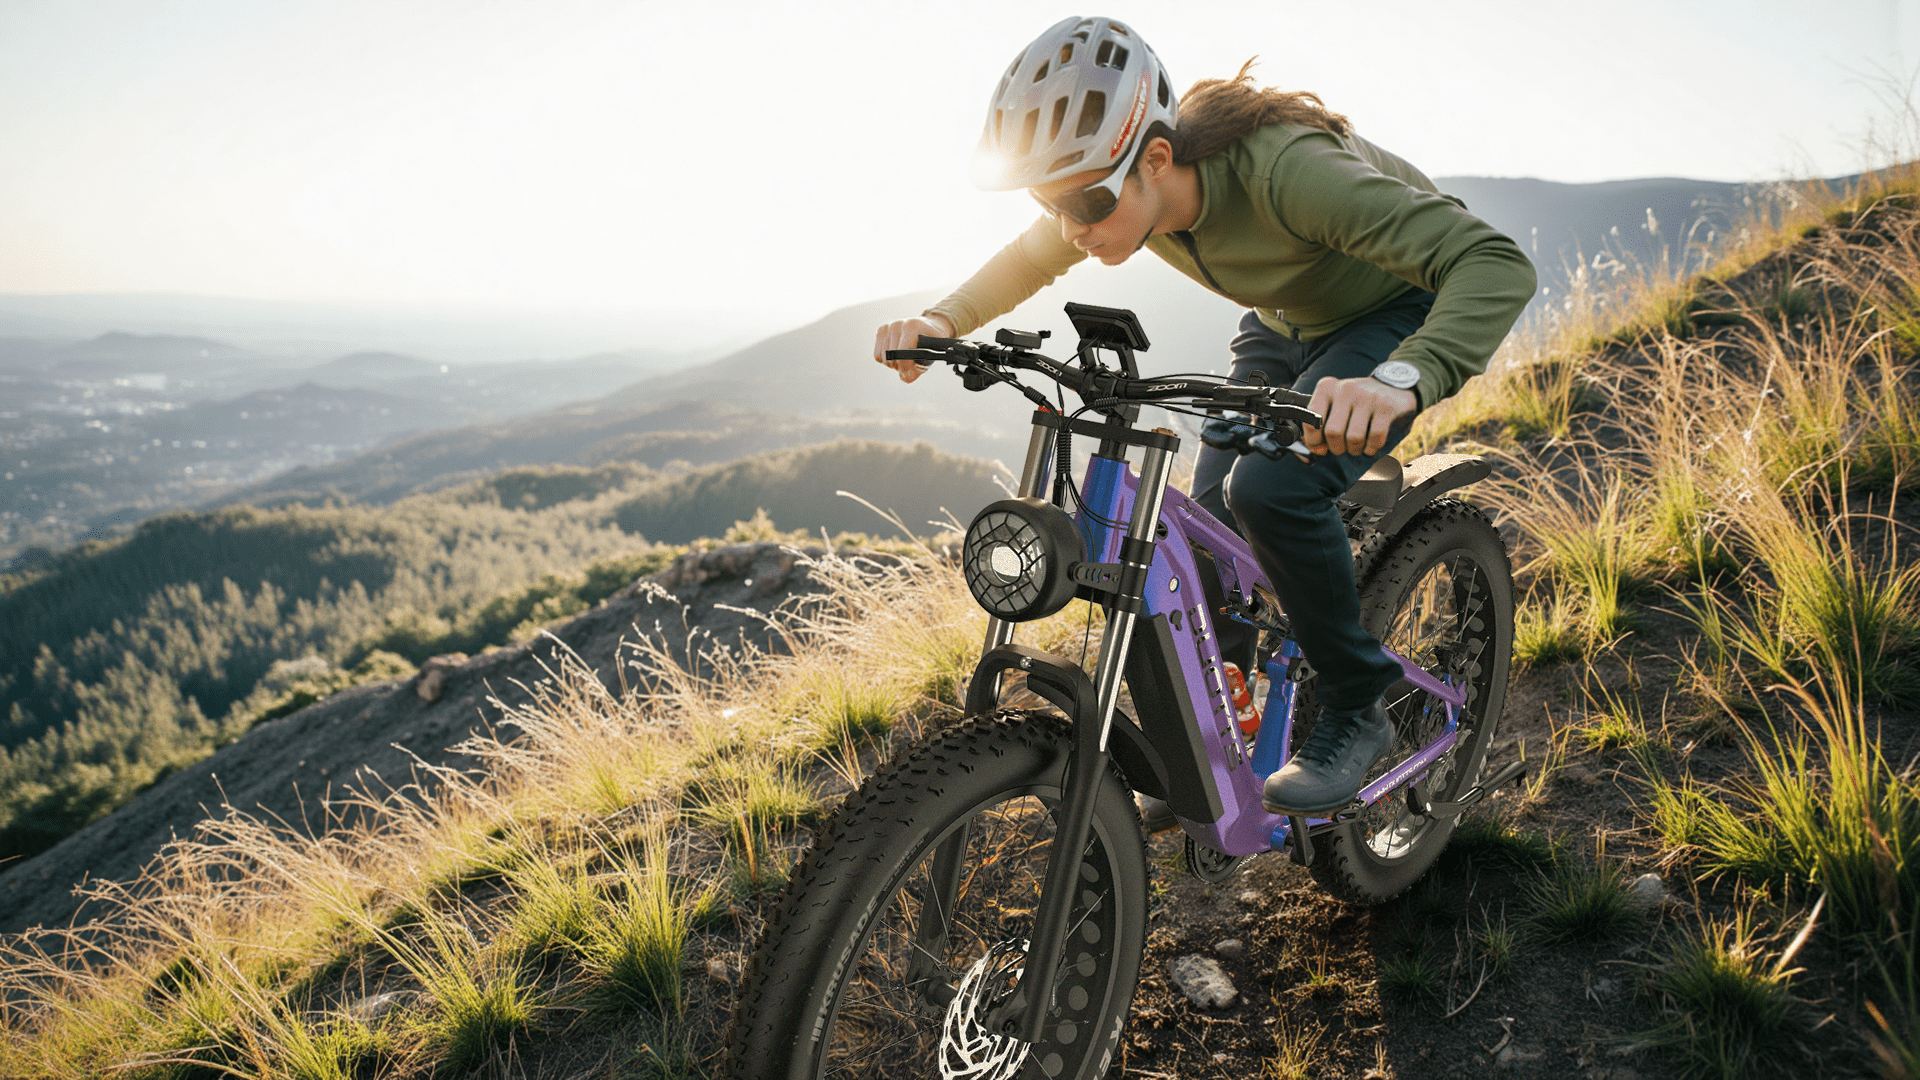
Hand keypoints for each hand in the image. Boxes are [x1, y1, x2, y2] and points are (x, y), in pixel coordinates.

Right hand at [872, 313, 953, 383]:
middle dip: (899, 367)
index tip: (911, 373)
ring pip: (883, 357)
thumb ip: (920, 369)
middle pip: (891, 357)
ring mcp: (889, 326)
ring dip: (892, 365)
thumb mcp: (932, 355)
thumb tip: (905, 378)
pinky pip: (877, 354)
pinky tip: (895, 356)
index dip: (905, 368)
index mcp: (913, 327)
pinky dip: (884, 360)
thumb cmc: (931, 342)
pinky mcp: (882, 330)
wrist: (927, 327)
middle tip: (907, 368)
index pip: (902, 353)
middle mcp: (899, 324)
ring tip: (902, 362)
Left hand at [1303, 376, 1417, 455]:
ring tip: (1357, 446)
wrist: (1392, 385)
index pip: (1312, 420)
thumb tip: (1317, 449)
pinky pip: (1375, 438)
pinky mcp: (1386, 407)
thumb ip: (1320, 422)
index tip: (1321, 448)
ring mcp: (1367, 397)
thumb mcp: (1334, 402)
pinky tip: (1371, 445)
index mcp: (1327, 388)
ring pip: (1354, 438)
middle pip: (1333, 432)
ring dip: (1354, 449)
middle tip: (1342, 448)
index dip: (1314, 440)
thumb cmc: (1356, 401)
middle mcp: (1346, 389)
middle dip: (1336, 447)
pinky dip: (1372, 447)